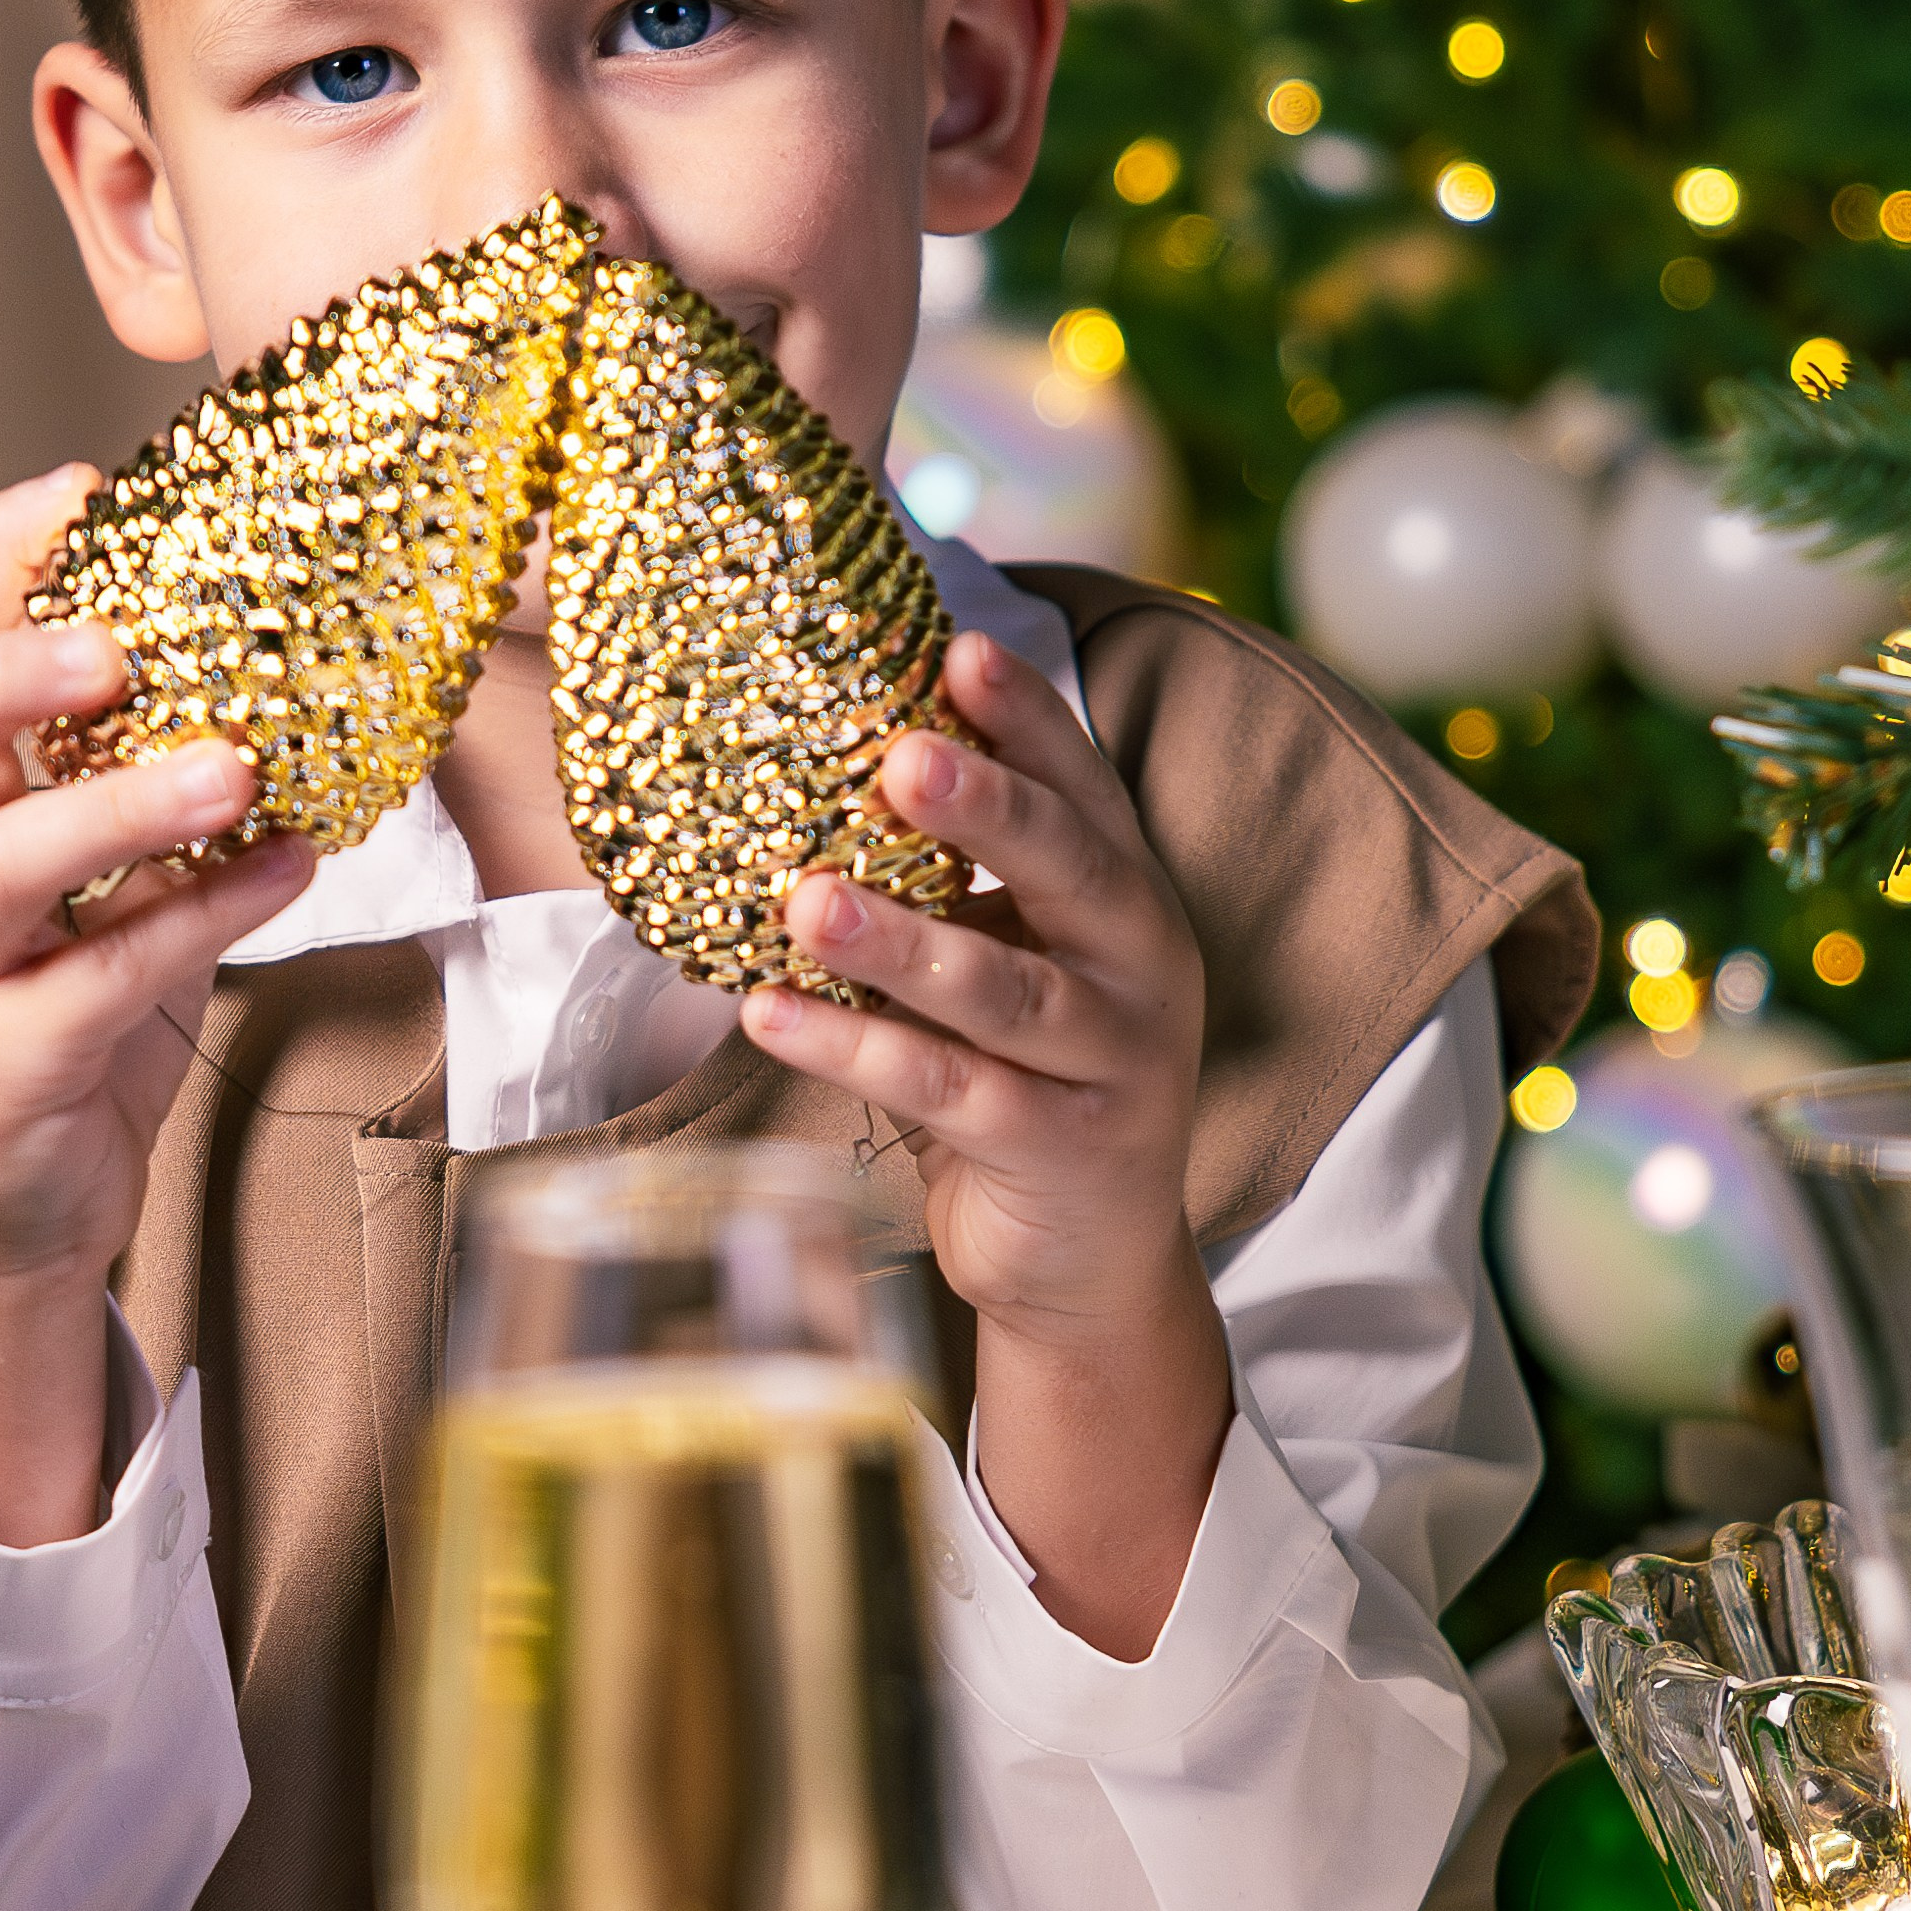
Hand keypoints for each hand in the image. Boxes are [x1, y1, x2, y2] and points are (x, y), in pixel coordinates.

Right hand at [0, 467, 313, 1543]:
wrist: (13, 1223)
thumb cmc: (64, 1024)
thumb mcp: (93, 886)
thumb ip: (137, 782)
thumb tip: (274, 659)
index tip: (76, 483)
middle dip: (0, 675)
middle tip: (117, 641)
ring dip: (118, 807)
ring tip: (234, 767)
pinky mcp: (2, 1070)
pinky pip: (102, 980)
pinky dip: (204, 920)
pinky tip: (294, 869)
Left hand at [739, 627, 1228, 1654]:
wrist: (1087, 1264)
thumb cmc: (1021, 1077)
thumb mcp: (1006, 959)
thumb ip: (951, 879)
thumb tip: (808, 762)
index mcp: (1125, 897)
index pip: (1082, 787)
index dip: (1025, 717)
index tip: (956, 646)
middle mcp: (1141, 966)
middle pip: (1069, 868)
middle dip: (986, 807)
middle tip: (902, 754)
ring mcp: (1112, 1063)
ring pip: (1002, 991)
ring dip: (900, 942)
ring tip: (806, 900)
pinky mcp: (1061, 1151)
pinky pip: (948, 1092)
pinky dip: (855, 1051)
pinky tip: (769, 1015)